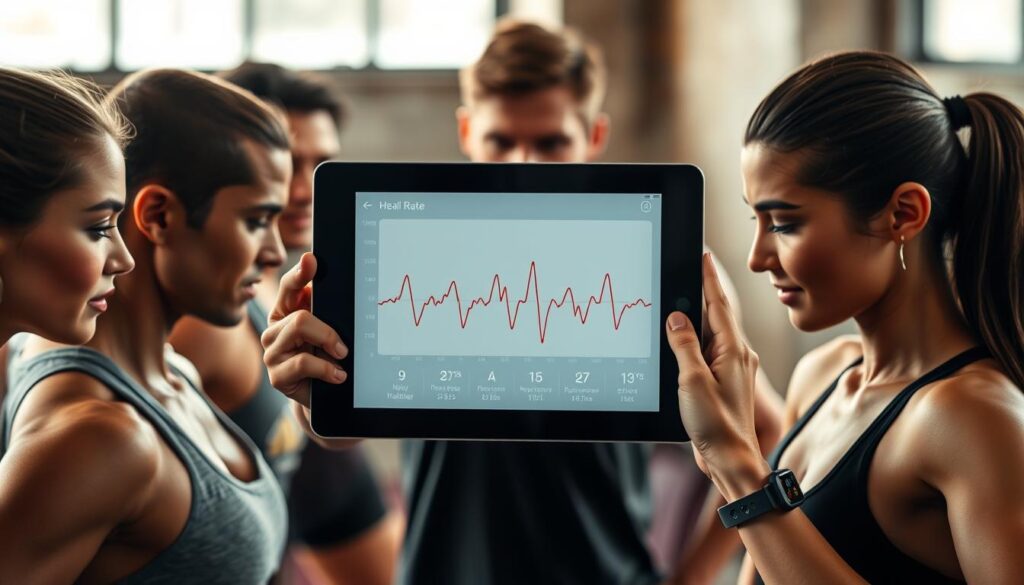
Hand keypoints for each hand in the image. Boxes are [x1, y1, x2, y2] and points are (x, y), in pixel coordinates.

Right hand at [261, 253, 347, 406]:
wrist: (324, 395)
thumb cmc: (326, 357)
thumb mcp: (328, 331)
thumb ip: (326, 310)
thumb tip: (327, 288)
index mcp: (286, 313)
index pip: (289, 287)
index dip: (299, 273)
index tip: (311, 260)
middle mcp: (274, 330)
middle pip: (300, 315)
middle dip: (327, 330)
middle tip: (343, 346)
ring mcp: (271, 353)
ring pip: (299, 331)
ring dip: (328, 345)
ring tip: (341, 358)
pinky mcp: (276, 376)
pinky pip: (303, 363)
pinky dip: (326, 369)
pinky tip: (337, 375)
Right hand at [666, 253, 760, 478]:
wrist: (731, 461)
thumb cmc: (717, 426)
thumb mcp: (693, 382)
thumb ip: (684, 346)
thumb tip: (677, 318)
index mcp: (733, 350)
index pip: (718, 304)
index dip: (709, 278)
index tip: (703, 255)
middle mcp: (737, 356)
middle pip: (715, 315)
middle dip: (702, 292)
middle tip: (688, 269)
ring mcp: (732, 369)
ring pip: (710, 334)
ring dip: (696, 317)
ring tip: (681, 299)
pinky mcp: (723, 382)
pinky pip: (708, 351)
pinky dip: (695, 340)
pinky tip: (683, 341)